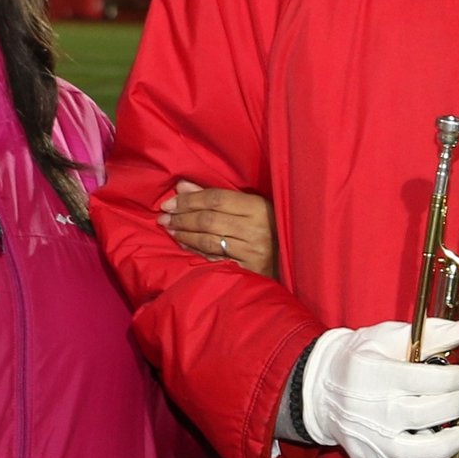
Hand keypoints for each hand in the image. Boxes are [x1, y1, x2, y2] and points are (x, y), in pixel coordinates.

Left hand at [159, 179, 277, 277]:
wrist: (295, 256)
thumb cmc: (271, 227)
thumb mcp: (252, 206)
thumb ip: (217, 196)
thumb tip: (181, 186)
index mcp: (258, 208)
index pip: (216, 199)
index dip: (190, 200)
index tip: (169, 202)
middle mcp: (255, 230)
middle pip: (209, 220)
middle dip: (182, 218)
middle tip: (164, 217)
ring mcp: (252, 253)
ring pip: (209, 241)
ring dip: (185, 235)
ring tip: (170, 229)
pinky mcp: (248, 271)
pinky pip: (214, 259)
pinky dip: (195, 251)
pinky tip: (184, 245)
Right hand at [300, 319, 458, 457]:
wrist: (320, 392)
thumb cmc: (357, 360)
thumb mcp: (387, 337)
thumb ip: (428, 334)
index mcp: (375, 375)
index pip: (423, 380)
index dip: (454, 378)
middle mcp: (373, 412)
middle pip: (423, 414)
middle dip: (455, 405)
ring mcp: (373, 440)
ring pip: (417, 450)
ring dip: (448, 444)